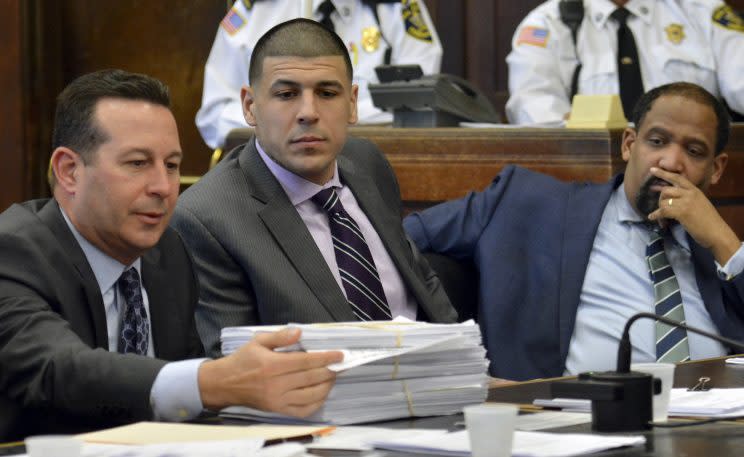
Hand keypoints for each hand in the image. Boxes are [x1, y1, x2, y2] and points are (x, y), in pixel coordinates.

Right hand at [198, 328, 342, 416]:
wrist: (224, 384)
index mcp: (273, 365)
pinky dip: (316, 404)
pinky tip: (322, 394)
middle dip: (330, 371)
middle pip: (311, 378)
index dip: (325, 358)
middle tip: (340, 365)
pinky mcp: (277, 410)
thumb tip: (299, 332)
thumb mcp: (257, 341)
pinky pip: (302, 411)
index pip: (306, 361)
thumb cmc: (243, 360)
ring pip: (310, 395)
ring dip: (326, 386)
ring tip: (332, 377)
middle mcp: (276, 384)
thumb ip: (280, 336)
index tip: (340, 354)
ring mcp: (277, 400)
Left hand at [647, 167, 739, 264]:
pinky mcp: (682, 212)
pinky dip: (656, 215)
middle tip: (659, 208)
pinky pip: (663, 211)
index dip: (664, 174)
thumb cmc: (708, 221)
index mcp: (695, 190)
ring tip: (661, 219)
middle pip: (666, 190)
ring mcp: (686, 202)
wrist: (717, 232)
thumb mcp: (699, 203)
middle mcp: (690, 194)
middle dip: (659, 199)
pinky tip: (653, 218)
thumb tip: (669, 197)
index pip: (677, 178)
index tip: (652, 169)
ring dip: (659, 210)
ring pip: (663, 201)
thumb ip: (687, 198)